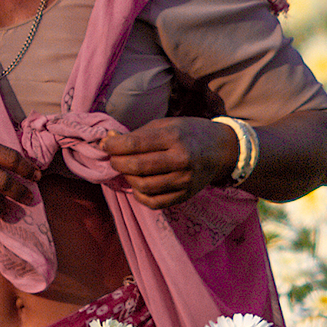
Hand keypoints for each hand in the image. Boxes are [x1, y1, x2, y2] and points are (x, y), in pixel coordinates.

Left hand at [100, 117, 239, 209]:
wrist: (222, 150)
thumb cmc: (189, 133)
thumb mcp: (166, 125)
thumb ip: (137, 134)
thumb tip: (108, 140)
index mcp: (174, 137)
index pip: (134, 144)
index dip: (113, 145)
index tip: (105, 144)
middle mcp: (181, 159)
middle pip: (136, 166)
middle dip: (117, 162)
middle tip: (114, 158)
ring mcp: (184, 180)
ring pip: (143, 186)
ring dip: (127, 178)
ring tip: (128, 170)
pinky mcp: (185, 195)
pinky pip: (154, 202)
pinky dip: (140, 195)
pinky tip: (138, 185)